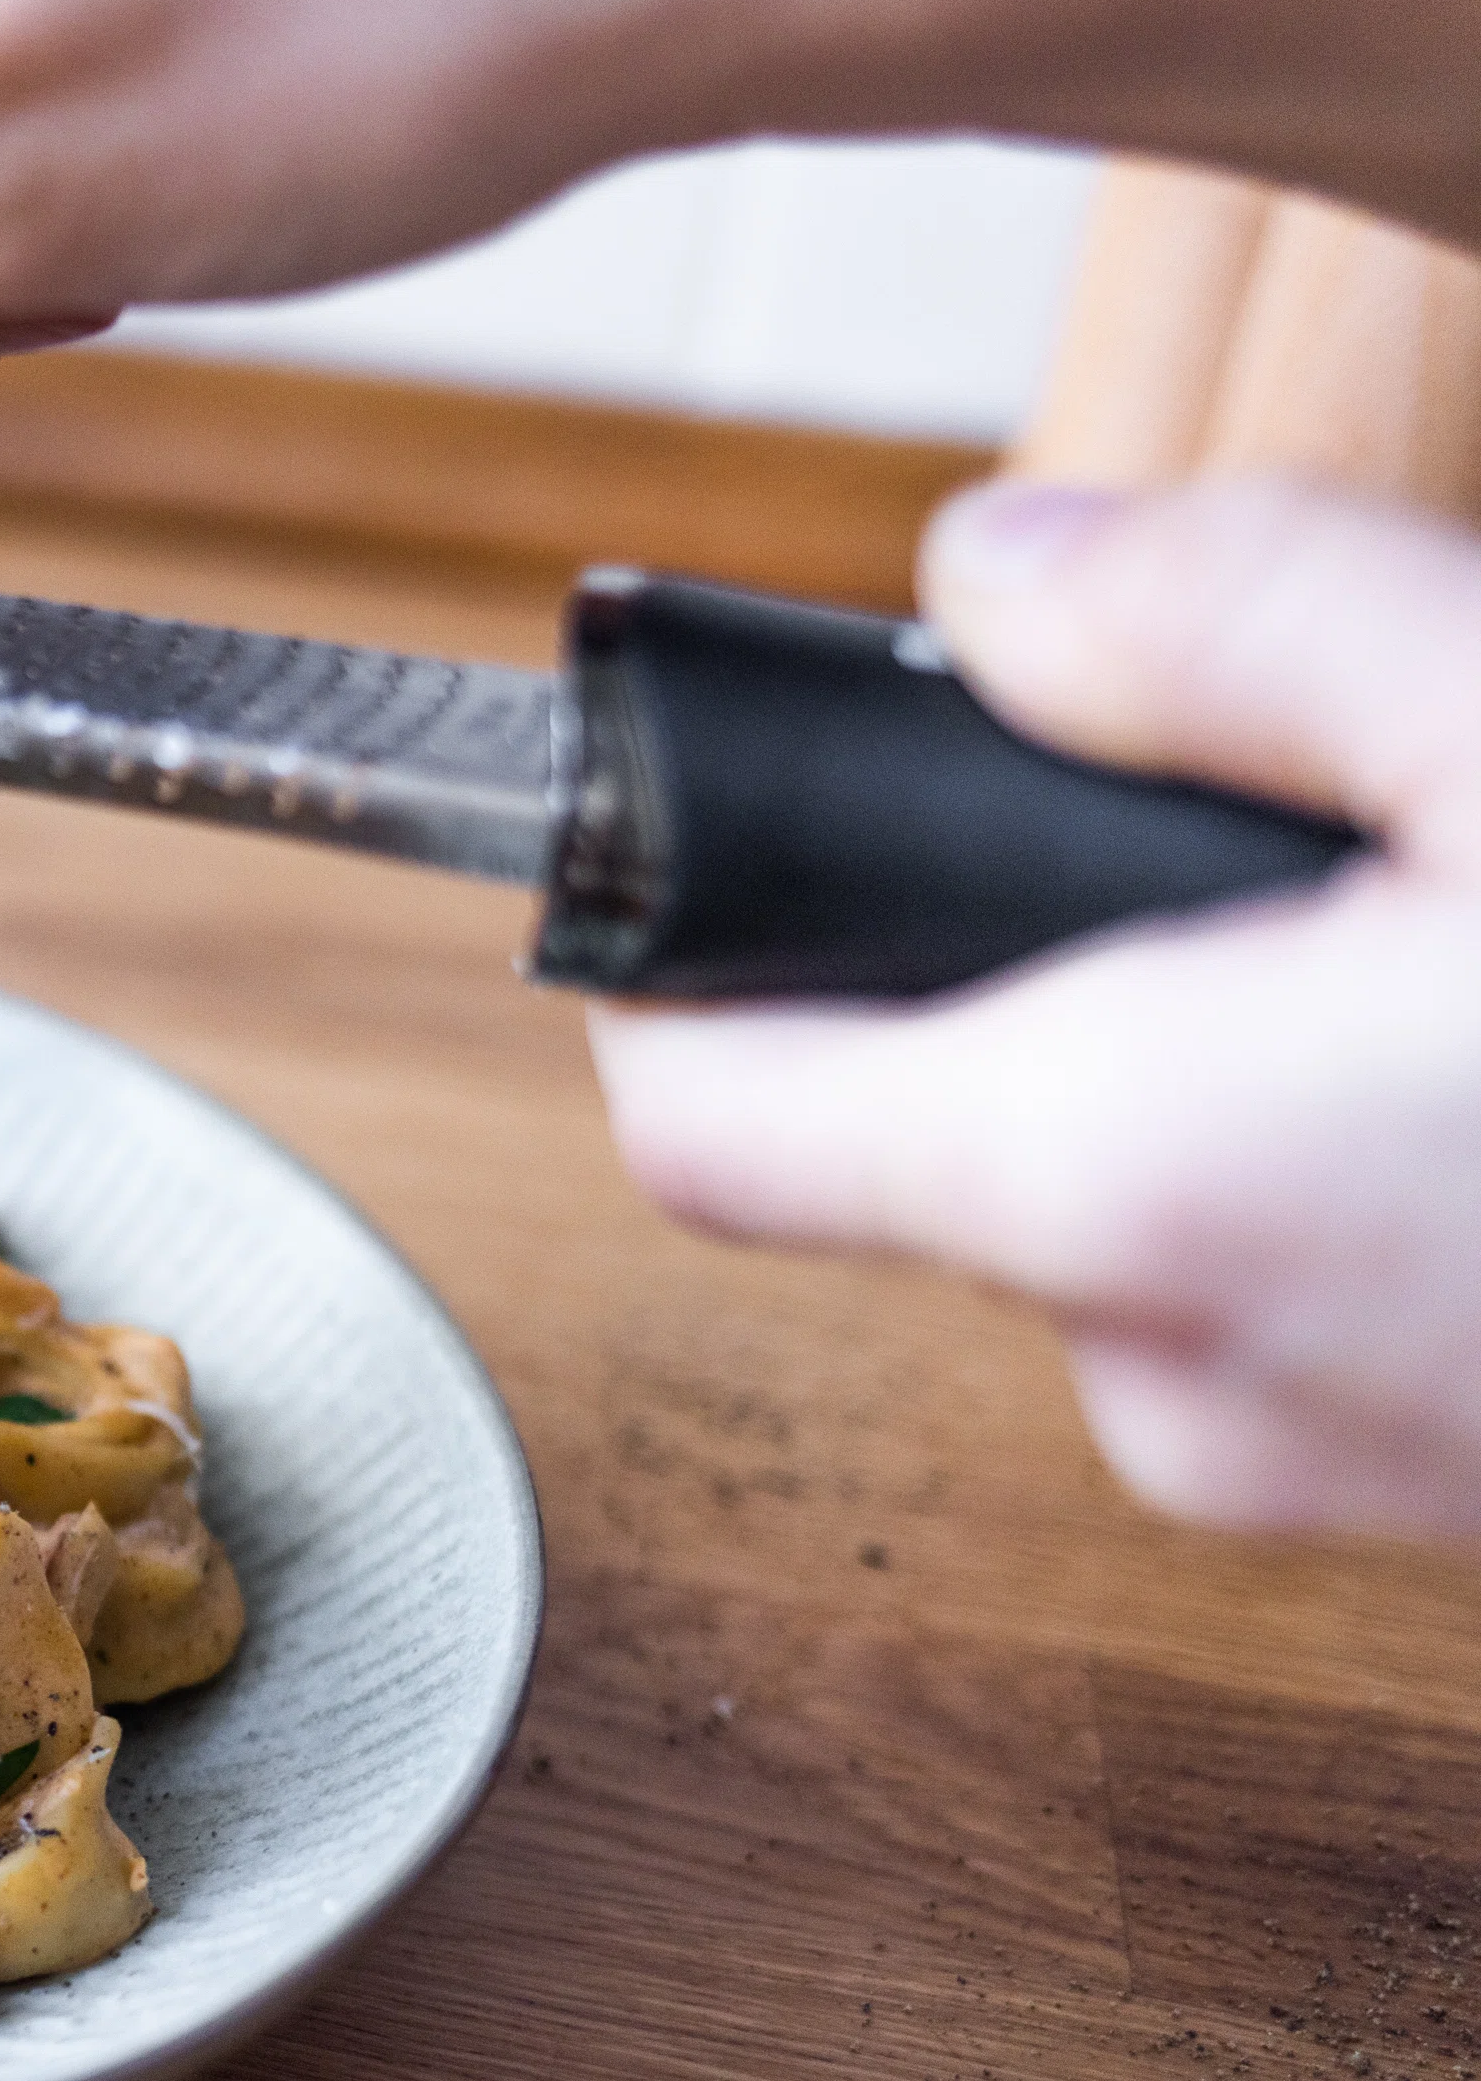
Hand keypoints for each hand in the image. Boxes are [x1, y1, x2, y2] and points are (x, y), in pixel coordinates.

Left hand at [592, 479, 1480, 1537]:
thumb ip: (1221, 624)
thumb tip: (988, 574)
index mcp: (1126, 1173)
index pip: (702, 1125)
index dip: (676, 979)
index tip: (713, 866)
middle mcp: (1174, 1370)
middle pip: (928, 1142)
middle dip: (1034, 974)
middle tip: (1257, 844)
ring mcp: (1309, 1470)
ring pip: (1126, 1215)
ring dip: (1217, 1067)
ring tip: (1443, 960)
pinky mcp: (1429, 1506)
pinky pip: (1287, 1297)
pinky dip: (1342, 1177)